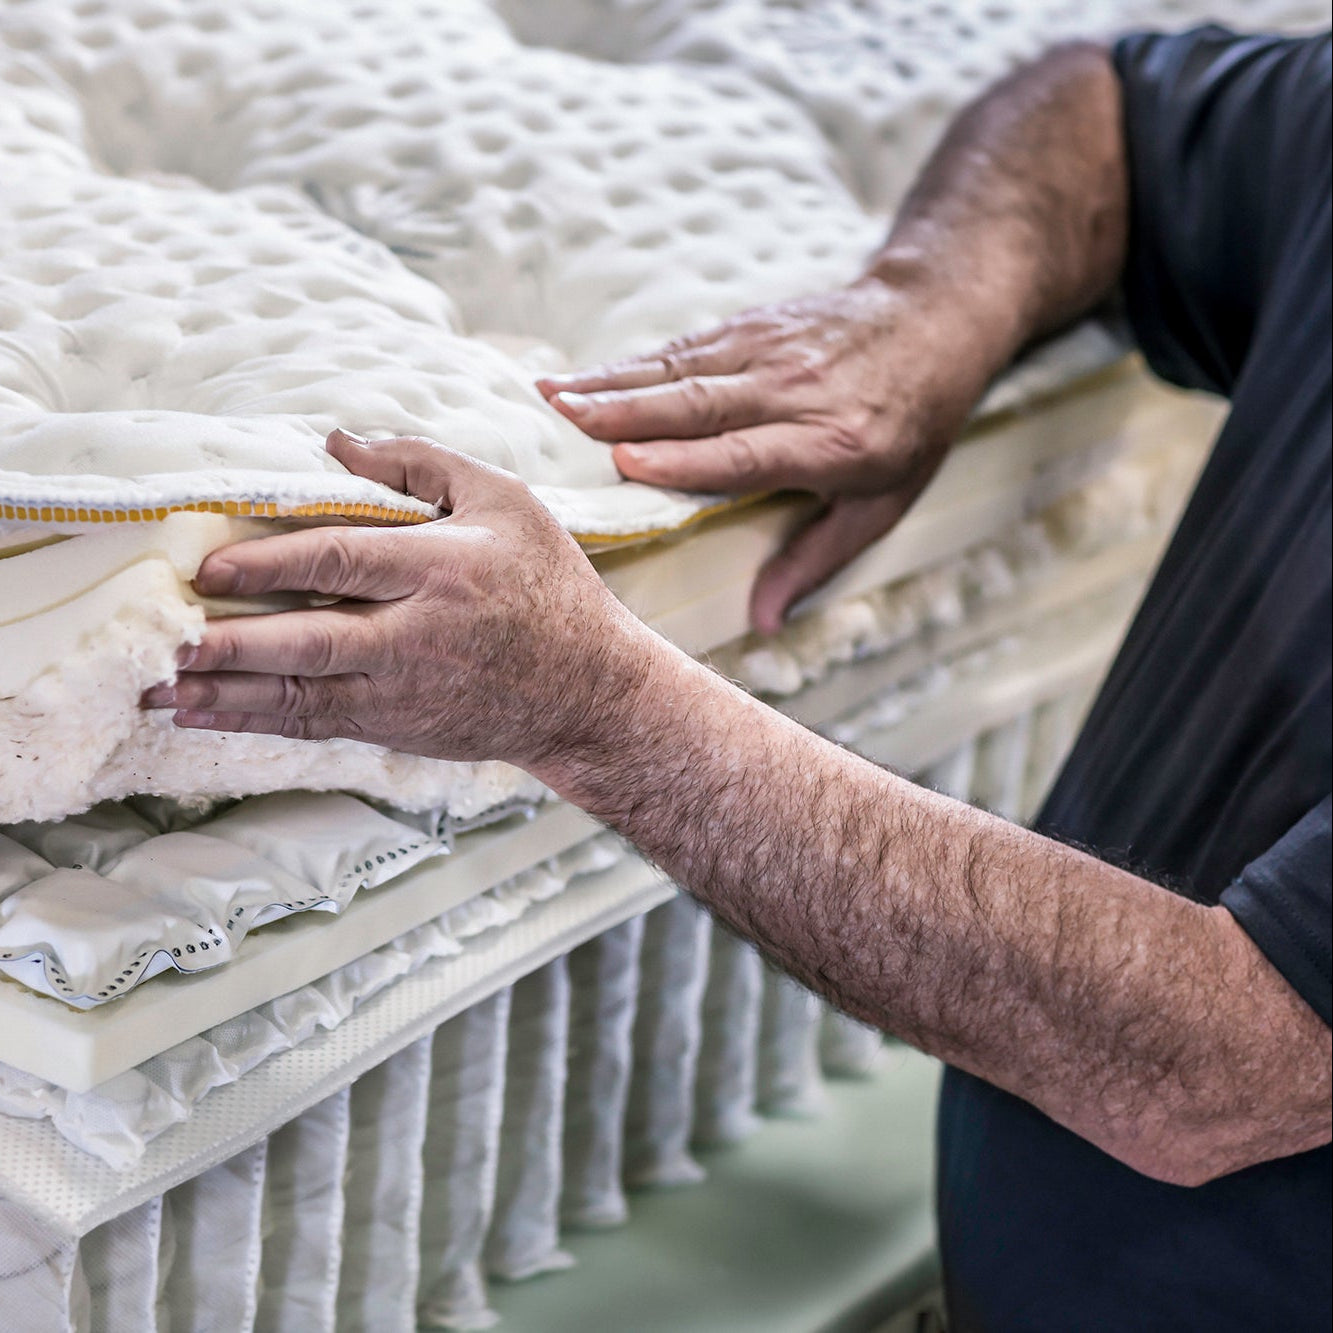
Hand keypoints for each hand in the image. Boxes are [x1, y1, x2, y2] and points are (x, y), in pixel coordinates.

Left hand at [141, 431, 659, 768]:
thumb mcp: (505, 501)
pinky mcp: (397, 726)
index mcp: (444, 570)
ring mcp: (405, 691)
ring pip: (300, 696)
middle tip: (162, 641)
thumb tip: (336, 440)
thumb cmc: (549, 585)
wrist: (590, 691)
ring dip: (223, 694)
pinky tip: (204, 716)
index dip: (270, 564)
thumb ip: (420, 463)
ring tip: (154, 688)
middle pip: (307, 642)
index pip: (341, 562)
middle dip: (228, 644)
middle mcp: (419, 637)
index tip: (210, 566)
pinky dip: (255, 722)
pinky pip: (315, 726)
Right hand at [537, 274, 996, 632]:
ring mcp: (773, 350)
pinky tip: (591, 374)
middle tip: (561, 421)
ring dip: (613, 382)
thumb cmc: (910, 427)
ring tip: (553, 395)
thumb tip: (763, 622)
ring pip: (682, 368)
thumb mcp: (883, 504)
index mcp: (833, 444)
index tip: (625, 463)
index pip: (747, 452)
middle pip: (701, 402)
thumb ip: (816, 560)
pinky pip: (686, 347)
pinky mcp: (754, 325)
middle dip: (625, 411)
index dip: (685, 459)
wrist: (933, 319)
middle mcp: (797, 392)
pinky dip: (633, 362)